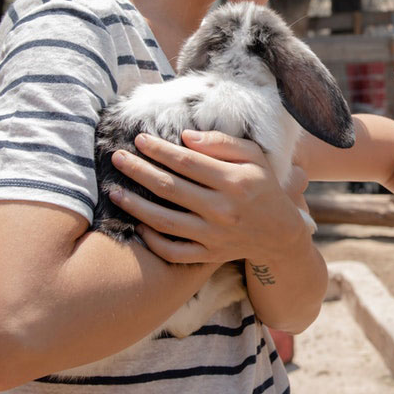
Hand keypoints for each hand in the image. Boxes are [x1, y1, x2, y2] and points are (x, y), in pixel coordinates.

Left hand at [109, 130, 311, 265]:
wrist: (279, 234)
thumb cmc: (262, 186)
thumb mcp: (253, 156)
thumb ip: (222, 143)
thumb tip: (186, 137)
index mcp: (234, 181)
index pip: (187, 162)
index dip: (160, 150)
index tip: (139, 139)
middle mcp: (222, 210)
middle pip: (170, 188)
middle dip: (138, 171)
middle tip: (117, 157)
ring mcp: (214, 236)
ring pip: (164, 221)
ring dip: (135, 205)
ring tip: (114, 192)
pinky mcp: (209, 256)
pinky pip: (173, 252)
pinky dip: (152, 241)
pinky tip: (138, 225)